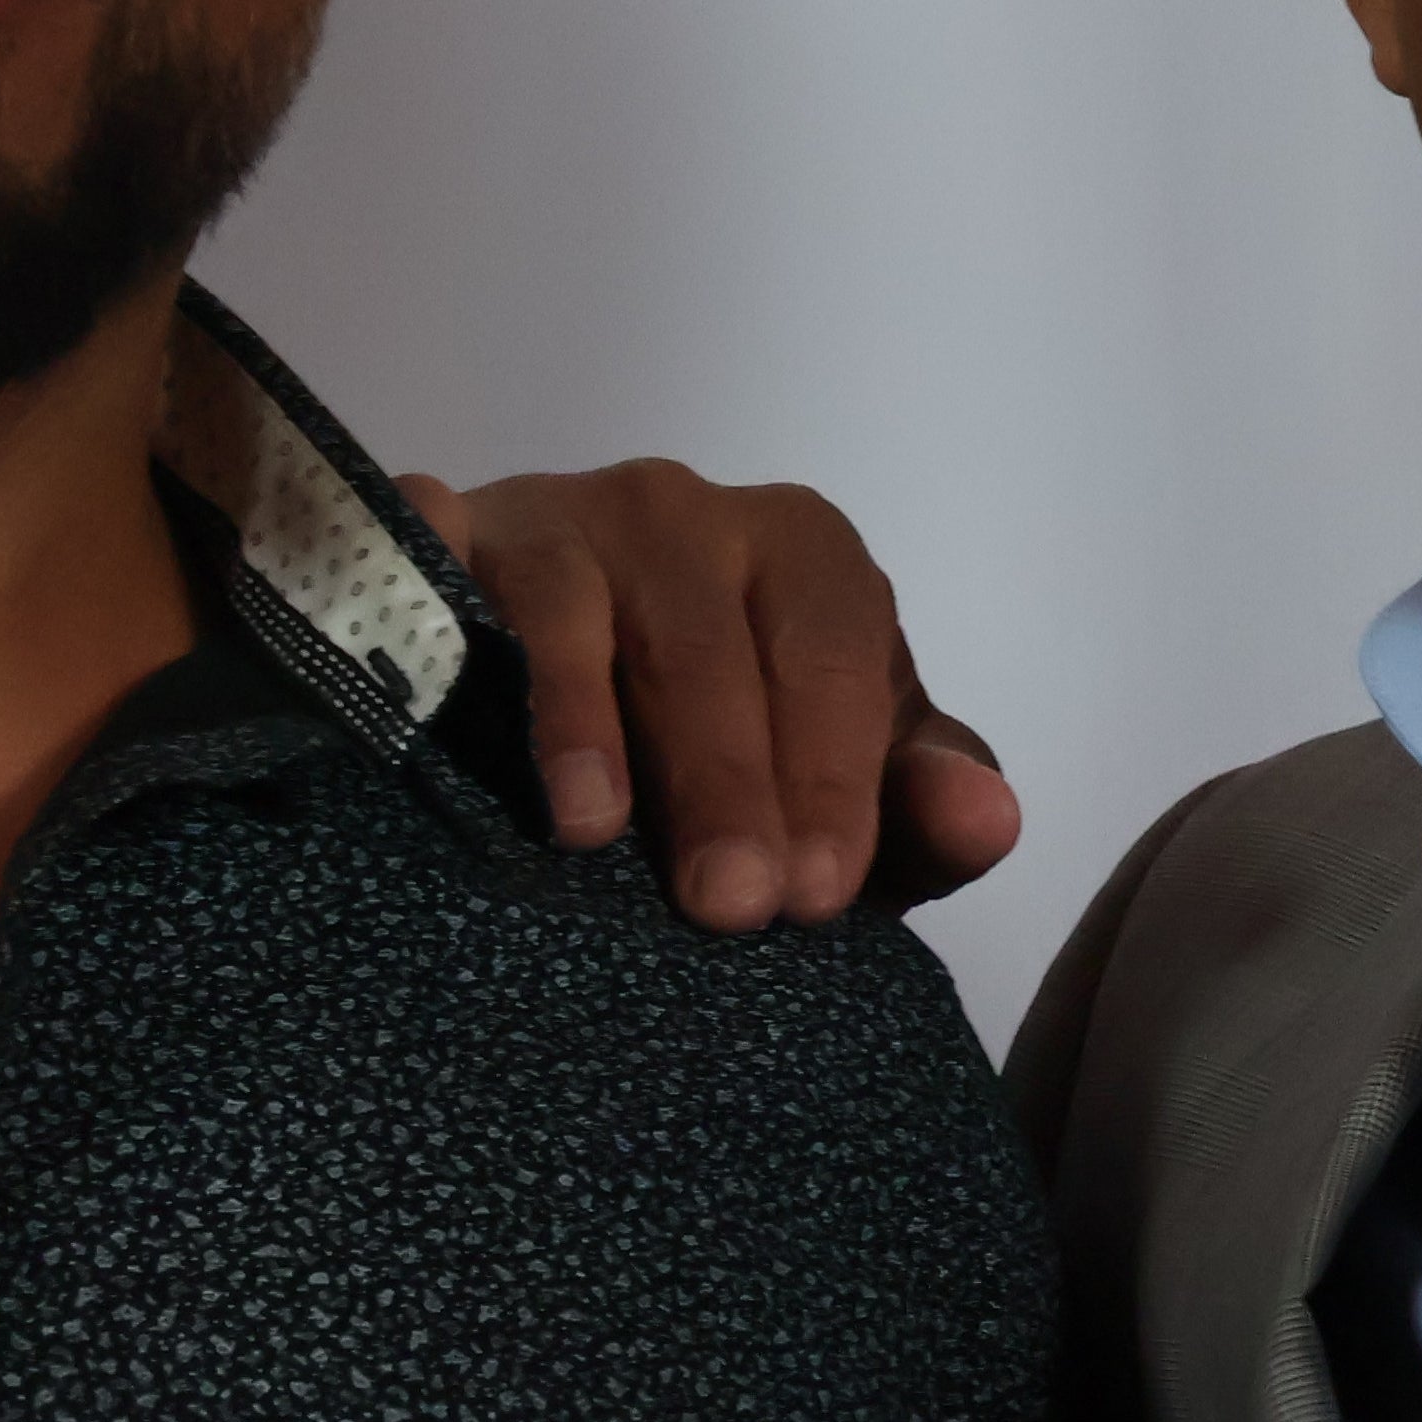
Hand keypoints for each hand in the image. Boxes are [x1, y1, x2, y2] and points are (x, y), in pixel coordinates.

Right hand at [396, 464, 1023, 930]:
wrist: (549, 690)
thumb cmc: (727, 746)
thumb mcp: (834, 789)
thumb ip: (915, 813)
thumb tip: (988, 818)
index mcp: (800, 551)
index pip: (833, 643)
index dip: (833, 771)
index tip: (820, 894)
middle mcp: (681, 512)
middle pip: (706, 633)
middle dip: (726, 776)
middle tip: (729, 908)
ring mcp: (552, 517)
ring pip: (572, 601)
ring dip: (583, 717)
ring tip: (592, 834)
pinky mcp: (438, 541)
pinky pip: (433, 572)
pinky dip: (435, 628)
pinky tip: (433, 707)